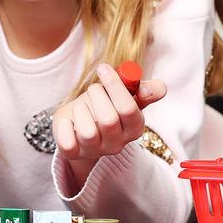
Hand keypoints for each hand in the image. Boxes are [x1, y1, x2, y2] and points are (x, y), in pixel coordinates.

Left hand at [53, 63, 167, 178]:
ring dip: (81, 110)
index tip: (104, 68)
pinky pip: (67, 142)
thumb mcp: (124, 95)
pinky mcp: (73, 154)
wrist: (77, 123)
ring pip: (87, 131)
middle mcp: (117, 144)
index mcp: (134, 128)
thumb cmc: (102, 105)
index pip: (128, 110)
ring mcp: (94, 151)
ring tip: (81, 106)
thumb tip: (159, 88)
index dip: (115, 86)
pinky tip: (69, 121)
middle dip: (97, 96)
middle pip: (108, 120)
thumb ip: (142, 90)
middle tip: (94, 89)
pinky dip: (64, 126)